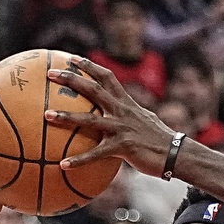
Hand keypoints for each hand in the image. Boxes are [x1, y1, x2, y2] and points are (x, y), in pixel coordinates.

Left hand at [46, 58, 174, 175]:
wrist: (176, 153)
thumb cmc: (160, 140)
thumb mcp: (145, 120)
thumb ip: (129, 115)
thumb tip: (118, 116)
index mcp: (126, 102)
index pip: (106, 76)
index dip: (89, 66)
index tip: (71, 58)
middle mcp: (122, 111)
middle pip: (93, 89)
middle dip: (71, 79)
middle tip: (50, 73)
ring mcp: (121, 128)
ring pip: (89, 120)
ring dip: (66, 117)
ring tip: (46, 116)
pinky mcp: (123, 148)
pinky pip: (96, 154)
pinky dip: (78, 160)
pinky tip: (63, 165)